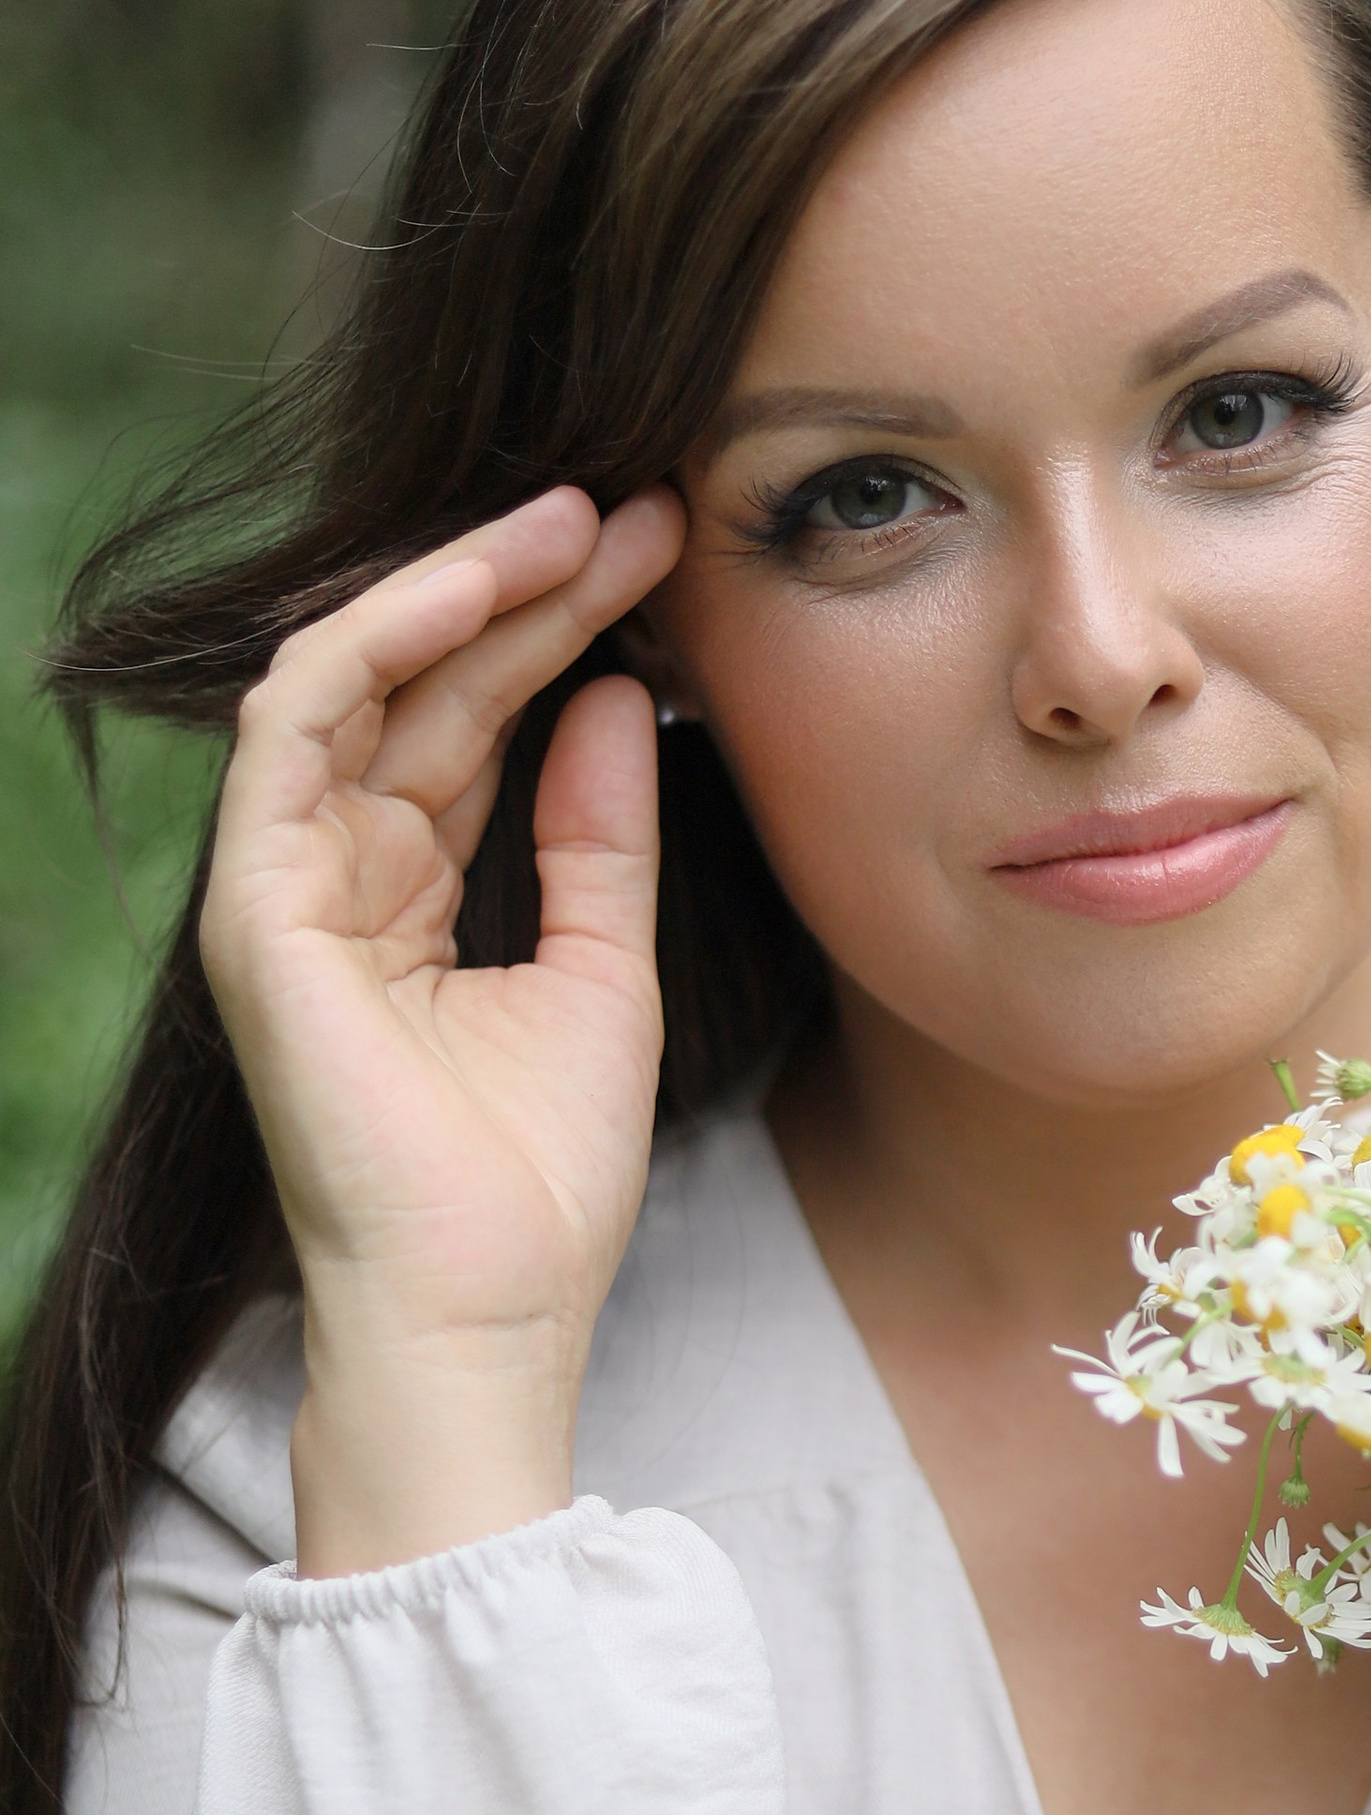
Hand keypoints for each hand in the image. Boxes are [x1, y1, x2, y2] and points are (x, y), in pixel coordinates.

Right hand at [200, 483, 688, 1576]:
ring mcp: (286, 887)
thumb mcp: (603, 971)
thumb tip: (615, 694)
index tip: (668, 551)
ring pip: (357, 678)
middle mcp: (336, 874)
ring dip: (463, 588)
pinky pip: (300, 726)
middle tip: (641, 504)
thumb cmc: (541, 1180)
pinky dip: (380, 644)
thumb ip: (598, 837)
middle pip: (428, 686)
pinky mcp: (257, 907)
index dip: (565, 627)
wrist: (488, 1310)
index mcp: (409, 893)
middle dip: (531, 583)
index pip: (478, 720)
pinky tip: (477, 590)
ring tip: (576, 521)